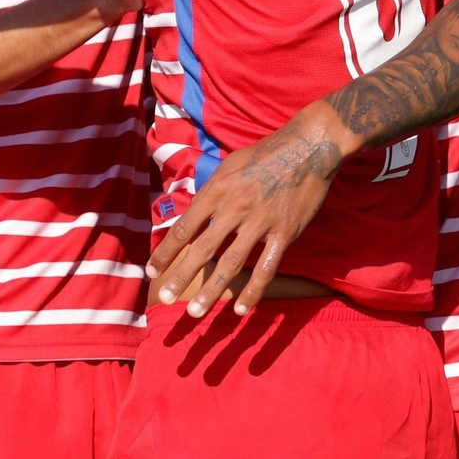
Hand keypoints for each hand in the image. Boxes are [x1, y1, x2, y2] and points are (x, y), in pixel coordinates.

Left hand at [146, 102, 346, 316]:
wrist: (307, 147)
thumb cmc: (264, 154)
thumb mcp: (228, 166)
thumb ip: (211, 192)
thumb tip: (194, 214)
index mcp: (217, 190)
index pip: (184, 227)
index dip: (166, 251)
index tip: (151, 269)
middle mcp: (234, 208)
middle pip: (202, 249)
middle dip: (180, 276)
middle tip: (163, 297)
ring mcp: (260, 222)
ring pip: (231, 263)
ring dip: (211, 290)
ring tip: (195, 312)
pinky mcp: (285, 232)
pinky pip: (266, 267)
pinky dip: (253, 290)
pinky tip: (241, 309)